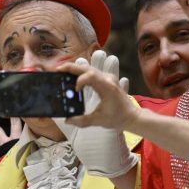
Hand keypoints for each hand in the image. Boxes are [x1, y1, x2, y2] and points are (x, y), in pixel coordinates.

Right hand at [52, 50, 136, 177]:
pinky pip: (92, 72)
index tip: (75, 91)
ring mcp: (107, 78)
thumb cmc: (117, 118)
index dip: (79, 81)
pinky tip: (72, 76)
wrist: (131, 116)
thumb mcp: (98, 121)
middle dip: (71, 68)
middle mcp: (107, 79)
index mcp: (107, 87)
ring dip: (75, 69)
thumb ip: (81, 121)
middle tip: (57, 70)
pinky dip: (81, 72)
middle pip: (87, 68)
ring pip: (89, 68)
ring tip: (61, 71)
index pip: (90, 76)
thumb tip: (67, 120)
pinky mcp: (106, 79)